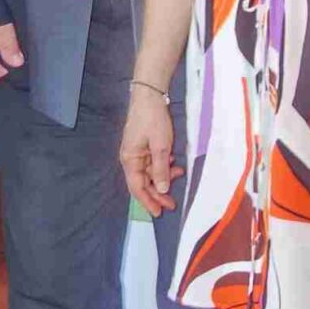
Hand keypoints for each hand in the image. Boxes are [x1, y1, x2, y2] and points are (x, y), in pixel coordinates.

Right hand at [119, 86, 177, 212]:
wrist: (149, 96)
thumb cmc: (152, 120)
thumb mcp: (160, 146)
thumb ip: (160, 169)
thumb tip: (161, 189)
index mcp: (130, 160)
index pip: (137, 187)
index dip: (148, 201)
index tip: (159, 212)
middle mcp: (131, 158)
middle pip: (143, 182)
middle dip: (158, 193)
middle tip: (173, 203)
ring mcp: (137, 152)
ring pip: (150, 172)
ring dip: (163, 176)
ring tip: (179, 175)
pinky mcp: (144, 146)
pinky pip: (153, 162)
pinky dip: (163, 165)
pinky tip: (174, 163)